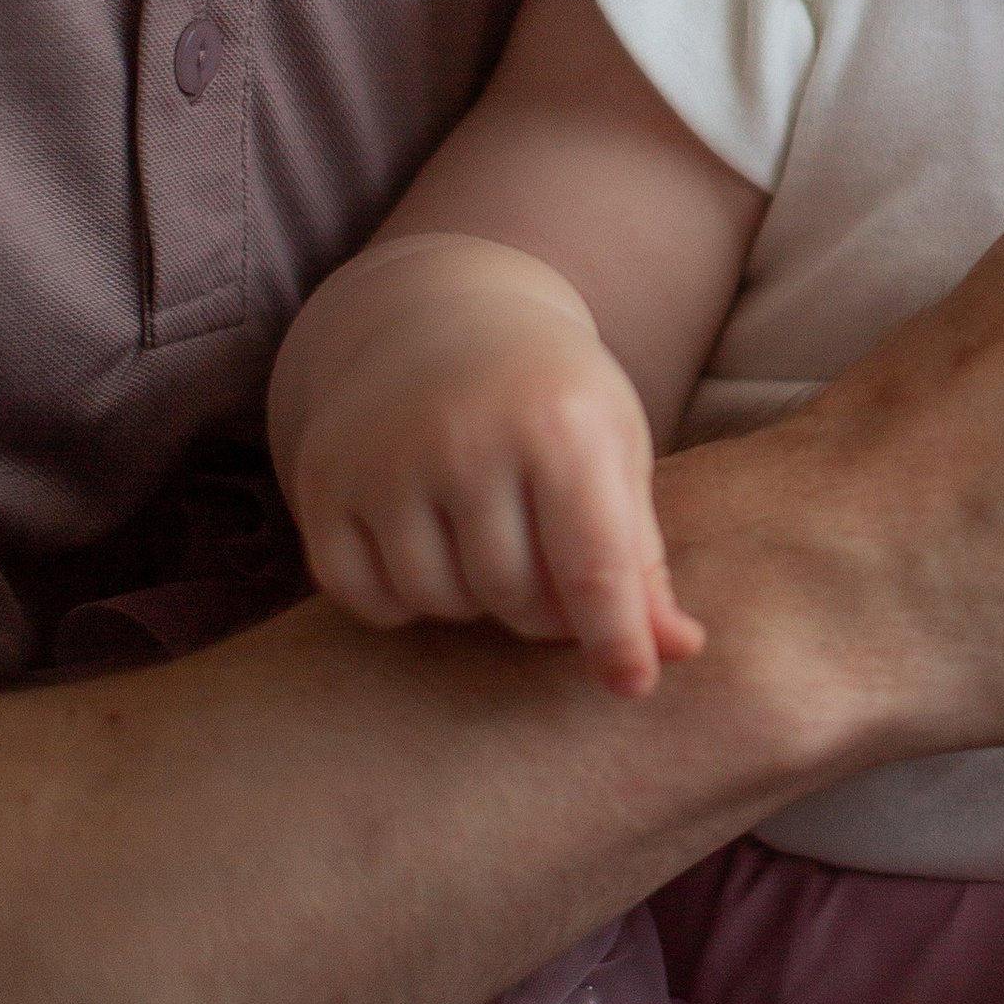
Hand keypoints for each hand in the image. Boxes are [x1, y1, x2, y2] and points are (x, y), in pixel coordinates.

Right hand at [273, 234, 706, 699]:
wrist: (440, 316)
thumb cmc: (550, 396)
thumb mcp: (612, 451)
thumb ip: (641, 557)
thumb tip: (679, 651)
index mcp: (559, 424)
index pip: (593, 566)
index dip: (616, 639)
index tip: (632, 686)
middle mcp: (465, 436)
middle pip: (515, 596)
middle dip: (544, 609)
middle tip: (553, 575)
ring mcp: (384, 458)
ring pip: (440, 603)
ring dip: (474, 602)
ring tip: (491, 546)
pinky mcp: (324, 480)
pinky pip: (365, 597)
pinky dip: (401, 599)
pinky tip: (427, 549)